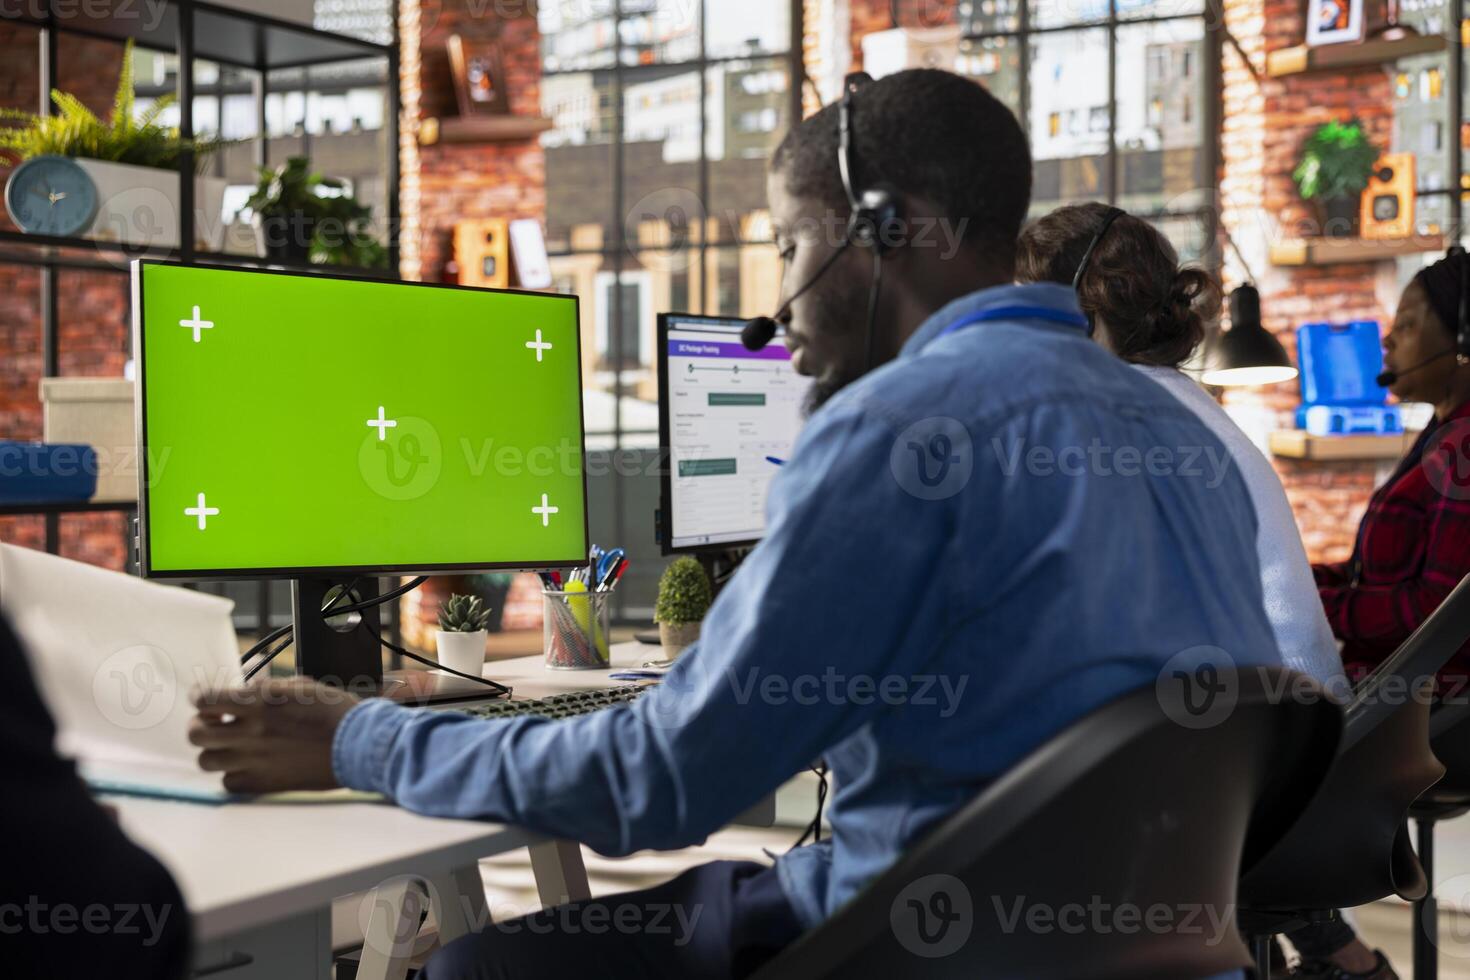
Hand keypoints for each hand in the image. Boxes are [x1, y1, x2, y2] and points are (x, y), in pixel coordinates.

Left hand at [189, 677, 360, 793]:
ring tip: (231, 747)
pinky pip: (228, 783)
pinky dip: (233, 775)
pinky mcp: (264, 783)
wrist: (359, 745)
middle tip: (213, 725)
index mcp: (259, 703)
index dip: (200, 697)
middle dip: (199, 727)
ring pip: (206, 761)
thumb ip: (269, 688)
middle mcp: (251, 732)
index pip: (205, 699)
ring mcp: (255, 761)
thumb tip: (250, 689)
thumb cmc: (336, 711)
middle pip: (196, 734)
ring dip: (215, 751)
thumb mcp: (303, 686)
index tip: (205, 700)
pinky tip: (248, 766)